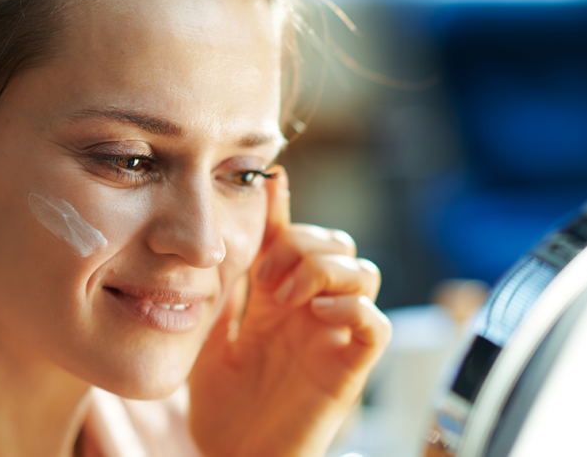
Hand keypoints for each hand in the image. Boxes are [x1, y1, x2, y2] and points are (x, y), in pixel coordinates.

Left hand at [188, 166, 390, 456]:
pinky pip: (374, 323)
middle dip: (302, 244)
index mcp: (279, 298)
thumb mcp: (212, 332)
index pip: (292, 238)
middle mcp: (312, 309)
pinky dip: (353, 307)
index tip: (269, 183)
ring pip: (365, 271)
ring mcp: (333, 335)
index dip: (283, 210)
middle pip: (337, 244)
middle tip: (265, 273)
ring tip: (287, 295)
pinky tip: (317, 314)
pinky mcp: (348, 366)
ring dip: (326, 269)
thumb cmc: (221, 404)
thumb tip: (223, 232)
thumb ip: (226, 284)